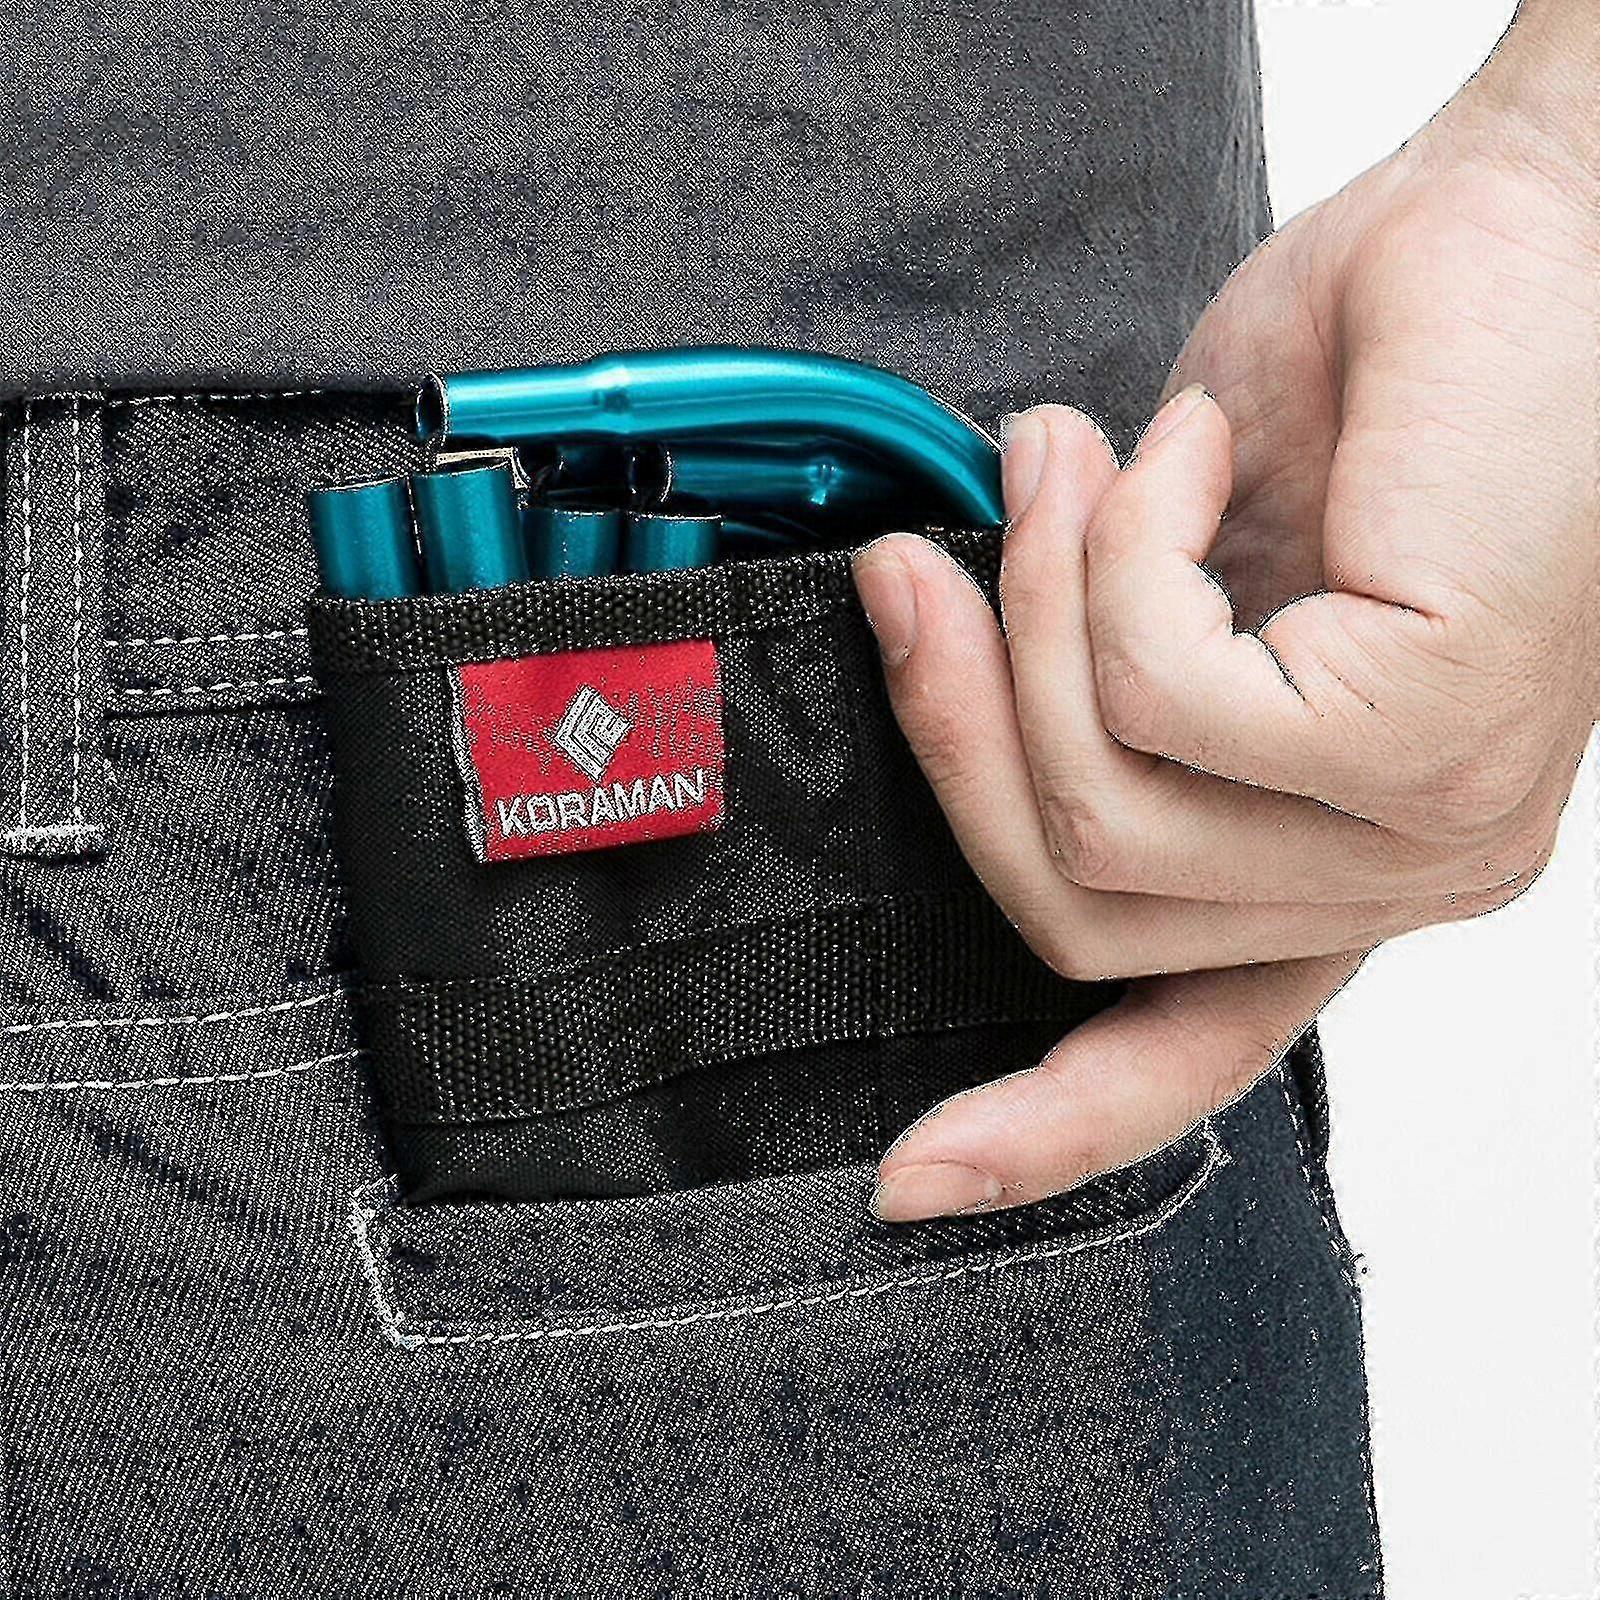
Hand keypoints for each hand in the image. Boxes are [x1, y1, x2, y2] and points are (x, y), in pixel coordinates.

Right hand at [853, 10, 1596, 1219]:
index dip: (1039, 1127)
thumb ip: (1097, 697)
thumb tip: (927, 670)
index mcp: (1336, 864)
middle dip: (959, 730)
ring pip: (1101, 814)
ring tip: (1061, 470)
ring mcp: (1426, 825)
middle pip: (1078, 912)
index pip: (1185, 1050)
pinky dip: (1116, 552)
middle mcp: (1396, 877)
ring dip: (1031, 615)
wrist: (1518, 226)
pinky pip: (1158, 696)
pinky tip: (1188, 456)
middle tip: (912, 573)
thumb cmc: (1356, 388)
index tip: (913, 1178)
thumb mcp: (1176, 577)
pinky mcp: (1426, 736)